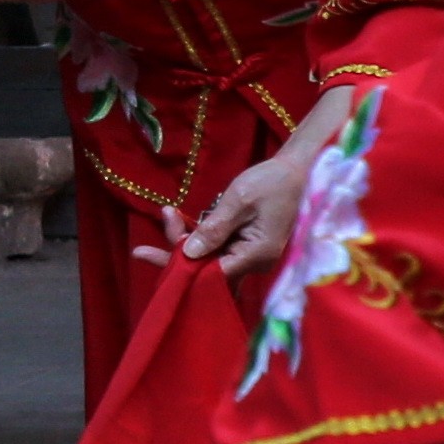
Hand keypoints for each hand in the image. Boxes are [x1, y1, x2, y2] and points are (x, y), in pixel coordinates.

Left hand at [162, 87, 359, 275]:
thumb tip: (188, 254)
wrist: (301, 170)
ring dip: (188, 239)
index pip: (209, 272)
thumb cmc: (273, 182)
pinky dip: (201, 236)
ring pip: (211, 257)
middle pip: (207, 267)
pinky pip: (219, 248)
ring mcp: (253, 256)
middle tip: (143, 244)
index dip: (177, 265)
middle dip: (177, 252)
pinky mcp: (250, 246)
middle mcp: (255, 262)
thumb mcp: (239, 200)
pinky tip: (182, 221)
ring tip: (168, 214)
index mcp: (256, 255)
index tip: (144, 255)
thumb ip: (214, 228)